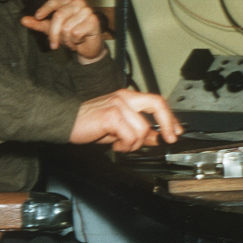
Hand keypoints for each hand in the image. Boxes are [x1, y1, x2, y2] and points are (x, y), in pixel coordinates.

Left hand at [21, 0, 105, 62]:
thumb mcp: (52, 30)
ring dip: (66, 40)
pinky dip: (74, 42)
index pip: (54, 1)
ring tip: (71, 41)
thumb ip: (39, 24)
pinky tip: (79, 41)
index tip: (37, 17)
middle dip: (54, 34)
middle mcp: (78, 3)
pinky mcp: (93, 21)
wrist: (87, 48)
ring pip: (67, 27)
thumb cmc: (70, 36)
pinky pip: (76, 33)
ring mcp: (87, 11)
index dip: (45, 9)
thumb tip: (23, 20)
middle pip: (58, 16)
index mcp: (68, 2)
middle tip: (54, 45)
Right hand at [69, 89, 183, 151]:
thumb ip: (138, 130)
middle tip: (168, 139)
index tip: (176, 131)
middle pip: (157, 105)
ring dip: (135, 144)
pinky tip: (115, 145)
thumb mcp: (118, 128)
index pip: (156, 101)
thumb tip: (158, 137)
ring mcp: (118, 105)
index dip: (170, 117)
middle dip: (168, 124)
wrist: (66, 122)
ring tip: (121, 145)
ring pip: (142, 129)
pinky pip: (130, 136)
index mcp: (127, 97)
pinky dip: (125, 146)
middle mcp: (125, 97)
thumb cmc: (89, 124)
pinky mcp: (111, 116)